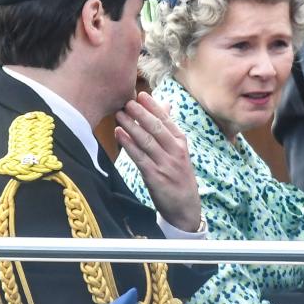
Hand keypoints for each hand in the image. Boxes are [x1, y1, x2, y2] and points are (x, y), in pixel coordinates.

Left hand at [114, 92, 202, 231]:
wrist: (185, 209)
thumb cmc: (179, 177)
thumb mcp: (179, 152)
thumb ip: (169, 129)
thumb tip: (164, 104)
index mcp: (182, 143)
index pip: (167, 120)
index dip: (153, 107)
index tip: (141, 94)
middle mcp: (175, 152)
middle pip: (156, 128)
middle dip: (141, 113)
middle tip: (127, 101)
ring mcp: (165, 164)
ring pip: (146, 140)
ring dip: (131, 126)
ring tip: (119, 114)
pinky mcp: (155, 177)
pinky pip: (139, 157)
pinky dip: (128, 144)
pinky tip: (119, 134)